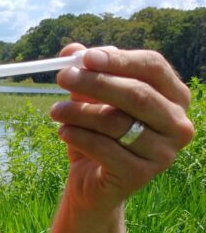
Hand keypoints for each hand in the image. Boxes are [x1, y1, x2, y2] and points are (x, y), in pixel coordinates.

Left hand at [51, 45, 193, 212]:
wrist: (92, 182)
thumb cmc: (98, 133)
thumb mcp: (91, 99)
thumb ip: (86, 72)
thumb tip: (72, 49)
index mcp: (174, 97)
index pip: (153, 67)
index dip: (119, 59)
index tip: (85, 58)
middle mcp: (178, 124)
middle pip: (137, 94)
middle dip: (95, 82)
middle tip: (63, 77)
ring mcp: (163, 153)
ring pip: (117, 122)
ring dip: (80, 112)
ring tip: (56, 110)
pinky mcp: (140, 175)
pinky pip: (105, 148)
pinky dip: (79, 136)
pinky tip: (63, 131)